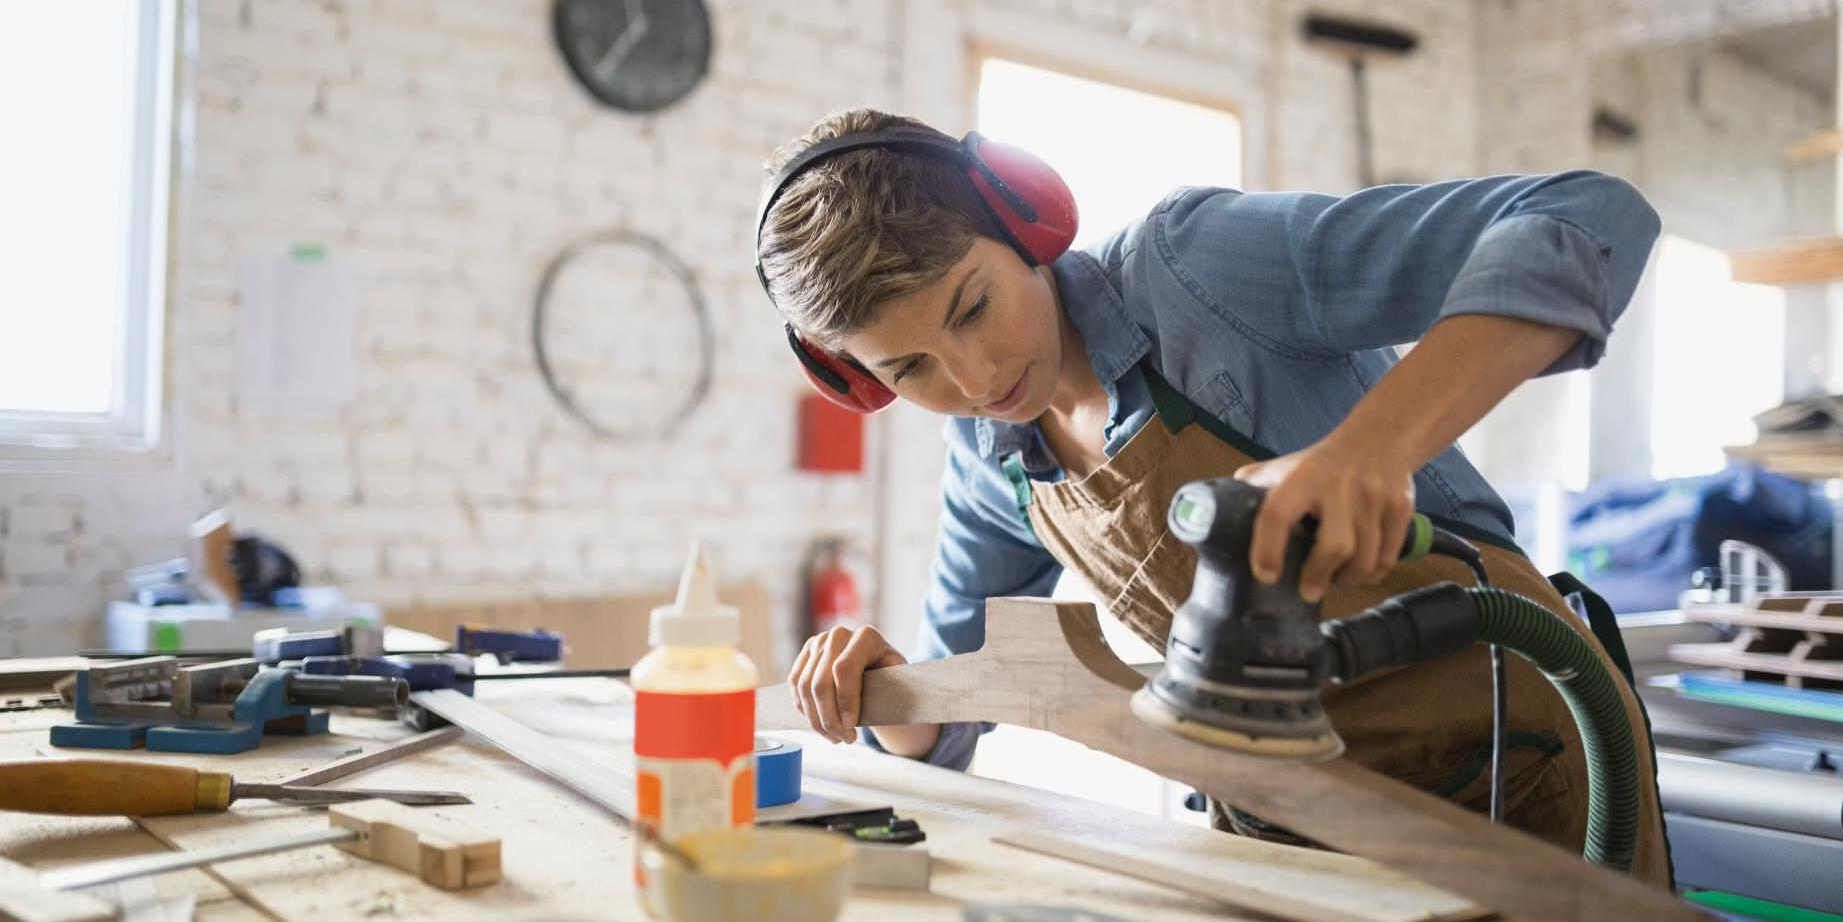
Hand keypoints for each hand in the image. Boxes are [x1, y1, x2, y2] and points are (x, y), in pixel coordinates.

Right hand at [788, 625, 904, 743]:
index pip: (844, 669)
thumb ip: (893, 688)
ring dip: (817, 720)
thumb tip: (882, 701)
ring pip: (804, 688)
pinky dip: (805, 711)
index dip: (845, 701)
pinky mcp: (805, 655)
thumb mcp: (900, 682)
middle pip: (820, 682)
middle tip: (845, 739)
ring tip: (835, 737)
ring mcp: (819, 643)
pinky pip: (796, 686)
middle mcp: (839, 634)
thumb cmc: (892, 680)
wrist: (878, 671)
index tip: (852, 726)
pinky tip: (822, 725)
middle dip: (830, 718)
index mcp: (866, 637)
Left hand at [1233, 434, 1415, 603]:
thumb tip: (1210, 518)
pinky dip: (1374, 573)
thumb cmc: (1320, 464)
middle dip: (1319, 576)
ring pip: (1365, 558)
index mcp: (1301, 477)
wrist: (1379, 439)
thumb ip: (1253, 490)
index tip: (1266, 574)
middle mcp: (1339, 487)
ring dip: (1348, 580)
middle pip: (1335, 546)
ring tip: (1334, 582)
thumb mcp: (1284, 468)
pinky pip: (1389, 556)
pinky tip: (1361, 574)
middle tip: (1308, 591)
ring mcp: (1374, 498)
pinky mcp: (1401, 508)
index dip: (1268, 548)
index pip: (1278, 513)